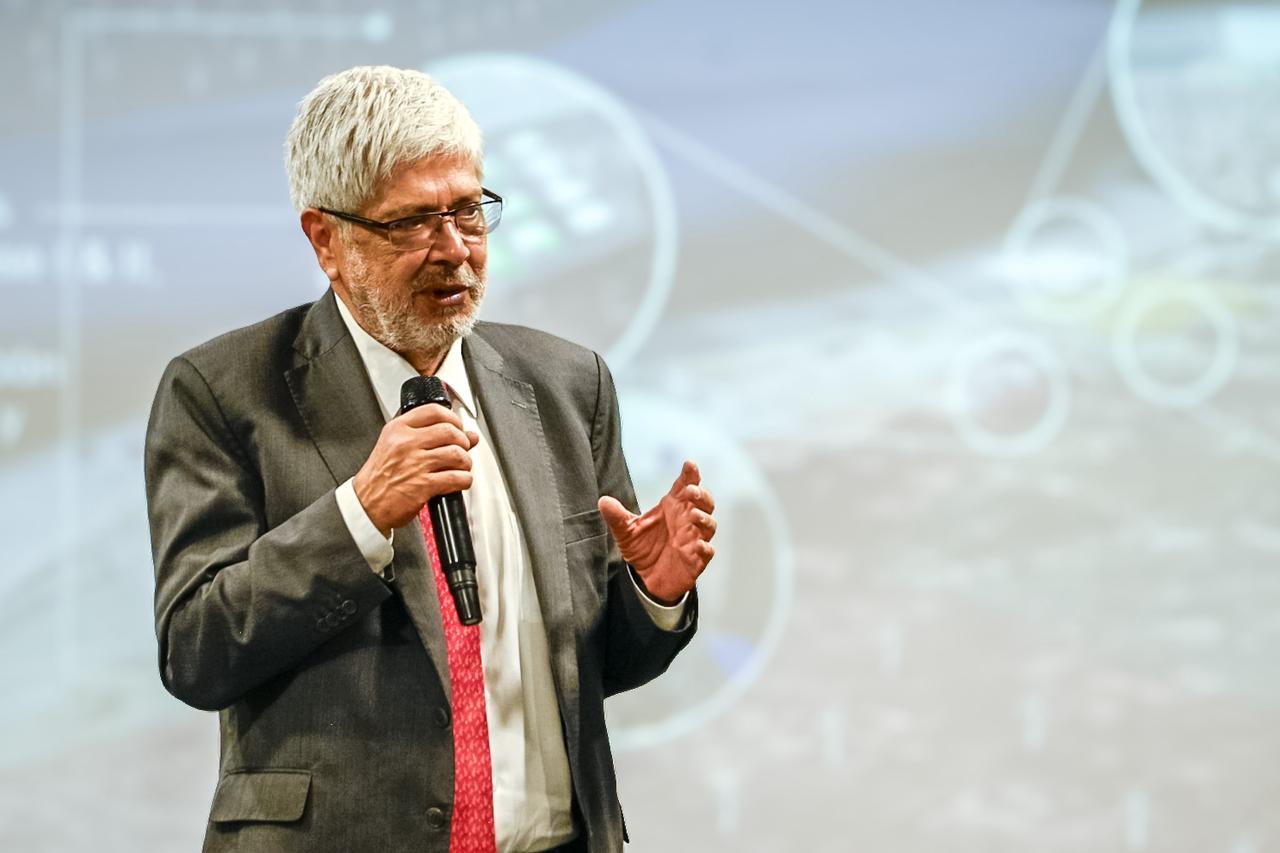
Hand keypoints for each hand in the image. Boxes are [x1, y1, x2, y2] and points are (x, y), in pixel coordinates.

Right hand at [353, 405, 480, 535]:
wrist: (366, 505)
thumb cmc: (380, 477)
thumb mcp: (395, 446)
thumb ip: (428, 436)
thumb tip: (468, 435)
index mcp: (398, 429)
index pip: (434, 411)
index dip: (453, 418)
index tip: (457, 427)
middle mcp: (406, 443)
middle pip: (450, 431)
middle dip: (462, 441)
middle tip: (461, 449)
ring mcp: (415, 464)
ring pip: (457, 454)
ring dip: (465, 462)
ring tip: (460, 467)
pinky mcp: (423, 485)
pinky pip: (457, 478)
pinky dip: (464, 480)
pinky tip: (458, 481)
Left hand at [598, 460, 715, 604]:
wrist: (646, 579)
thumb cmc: (642, 549)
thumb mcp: (626, 532)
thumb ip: (617, 517)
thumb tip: (603, 501)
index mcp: (672, 507)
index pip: (685, 486)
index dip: (690, 475)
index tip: (689, 465)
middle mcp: (686, 520)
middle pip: (704, 502)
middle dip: (701, 494)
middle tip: (691, 491)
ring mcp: (694, 539)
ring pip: (709, 524)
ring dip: (704, 518)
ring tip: (693, 515)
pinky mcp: (696, 559)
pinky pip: (706, 551)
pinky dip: (705, 547)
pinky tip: (698, 545)